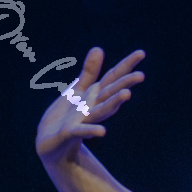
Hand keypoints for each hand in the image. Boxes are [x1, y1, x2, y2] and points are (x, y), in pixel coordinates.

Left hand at [35, 47, 144, 164]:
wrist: (50, 143)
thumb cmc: (66, 116)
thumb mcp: (78, 90)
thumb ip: (89, 72)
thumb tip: (99, 48)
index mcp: (95, 95)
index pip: (113, 77)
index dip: (126, 65)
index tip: (141, 53)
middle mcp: (93, 107)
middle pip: (111, 93)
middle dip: (125, 84)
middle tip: (141, 76)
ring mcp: (84, 120)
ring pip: (101, 110)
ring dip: (114, 103)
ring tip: (127, 94)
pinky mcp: (70, 132)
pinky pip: (81, 131)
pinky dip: (91, 131)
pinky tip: (101, 133)